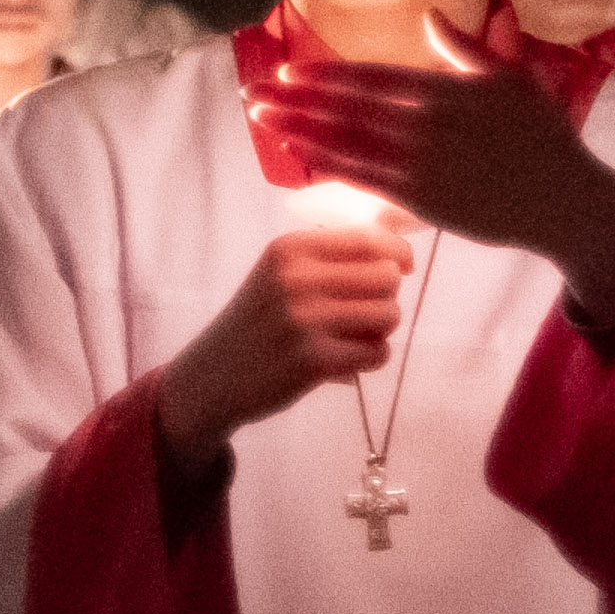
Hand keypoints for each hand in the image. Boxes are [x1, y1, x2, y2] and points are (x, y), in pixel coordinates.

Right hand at [150, 223, 407, 466]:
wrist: (212, 375)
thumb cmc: (260, 321)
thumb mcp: (279, 273)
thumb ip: (330, 256)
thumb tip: (397, 245)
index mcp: (290, 249)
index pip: (369, 238)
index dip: (398, 252)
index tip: (403, 266)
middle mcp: (296, 278)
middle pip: (386, 276)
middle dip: (386, 295)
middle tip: (365, 311)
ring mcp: (304, 320)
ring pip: (389, 314)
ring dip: (380, 329)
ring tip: (353, 337)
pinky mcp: (313, 361)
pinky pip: (378, 352)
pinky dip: (370, 358)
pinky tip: (345, 362)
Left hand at [248, 57, 614, 329]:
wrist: (565, 199)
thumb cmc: (542, 137)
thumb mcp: (511, 80)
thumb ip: (465, 49)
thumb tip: (432, 15)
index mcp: (445, 89)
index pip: (369, 78)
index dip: (323, 76)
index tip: (286, 73)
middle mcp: (427, 123)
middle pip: (345, 107)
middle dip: (294, 100)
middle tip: (253, 94)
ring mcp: (423, 163)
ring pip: (346, 142)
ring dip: (298, 129)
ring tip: (260, 119)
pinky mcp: (425, 201)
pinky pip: (365, 180)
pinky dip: (327, 165)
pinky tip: (298, 155)